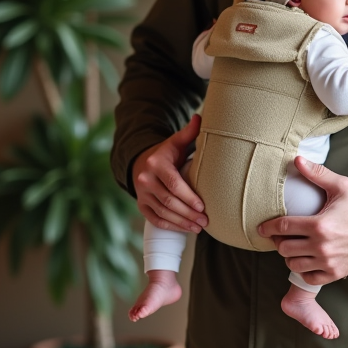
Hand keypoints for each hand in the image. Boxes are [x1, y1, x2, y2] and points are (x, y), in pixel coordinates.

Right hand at [133, 116, 206, 232]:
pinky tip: (186, 229)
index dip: (188, 197)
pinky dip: (171, 226)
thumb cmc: (166, 154)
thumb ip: (189, 132)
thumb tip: (200, 118)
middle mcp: (145, 179)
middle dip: (188, 213)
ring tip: (199, 226)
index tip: (203, 206)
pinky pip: (155, 219)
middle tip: (205, 220)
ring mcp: (141, 194)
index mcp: (156, 163)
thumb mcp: (176, 142)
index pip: (173, 183)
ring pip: (163, 212)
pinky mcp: (141, 205)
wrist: (141, 162)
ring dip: (182, 222)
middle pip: (169, 201)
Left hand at [256, 157, 347, 285]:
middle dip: (279, 240)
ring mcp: (327, 262)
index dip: (269, 227)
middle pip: (284, 247)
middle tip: (281, 235)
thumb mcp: (342, 187)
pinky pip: (308, 277)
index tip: (262, 228)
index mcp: (320, 224)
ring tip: (293, 247)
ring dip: (289, 256)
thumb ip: (318, 174)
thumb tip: (296, 160)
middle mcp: (321, 246)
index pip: (284, 227)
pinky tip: (305, 260)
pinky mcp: (333, 274)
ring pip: (293, 264)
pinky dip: (303, 270)